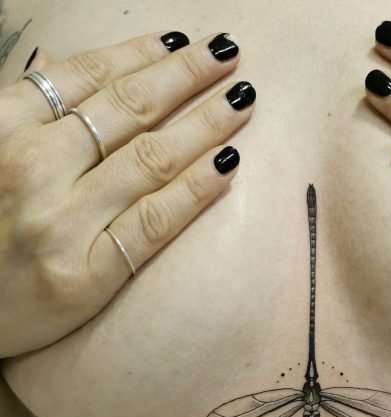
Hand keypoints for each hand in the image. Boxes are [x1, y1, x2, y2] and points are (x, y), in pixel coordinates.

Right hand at [0, 30, 254, 357]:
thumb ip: (24, 116)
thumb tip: (61, 66)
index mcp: (1, 129)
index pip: (84, 76)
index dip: (138, 53)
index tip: (178, 41)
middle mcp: (31, 169)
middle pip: (127, 108)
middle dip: (185, 75)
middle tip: (226, 54)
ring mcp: (61, 224)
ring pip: (150, 159)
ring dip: (205, 123)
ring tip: (240, 101)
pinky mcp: (88, 275)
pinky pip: (155, 222)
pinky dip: (196, 188)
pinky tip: (228, 164)